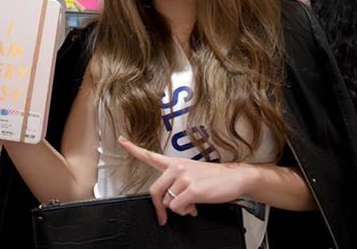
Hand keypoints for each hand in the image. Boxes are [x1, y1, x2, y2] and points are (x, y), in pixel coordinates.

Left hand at [118, 136, 249, 224]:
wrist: (235, 178)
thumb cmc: (214, 178)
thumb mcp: (193, 175)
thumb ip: (178, 186)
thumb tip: (174, 204)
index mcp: (175, 163)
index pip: (150, 155)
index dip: (133, 148)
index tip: (121, 140)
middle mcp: (177, 168)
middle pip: (154, 191)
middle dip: (159, 207)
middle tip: (164, 217)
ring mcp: (184, 177)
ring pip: (168, 202)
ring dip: (179, 209)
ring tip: (192, 204)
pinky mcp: (192, 189)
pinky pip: (177, 207)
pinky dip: (185, 211)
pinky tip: (195, 206)